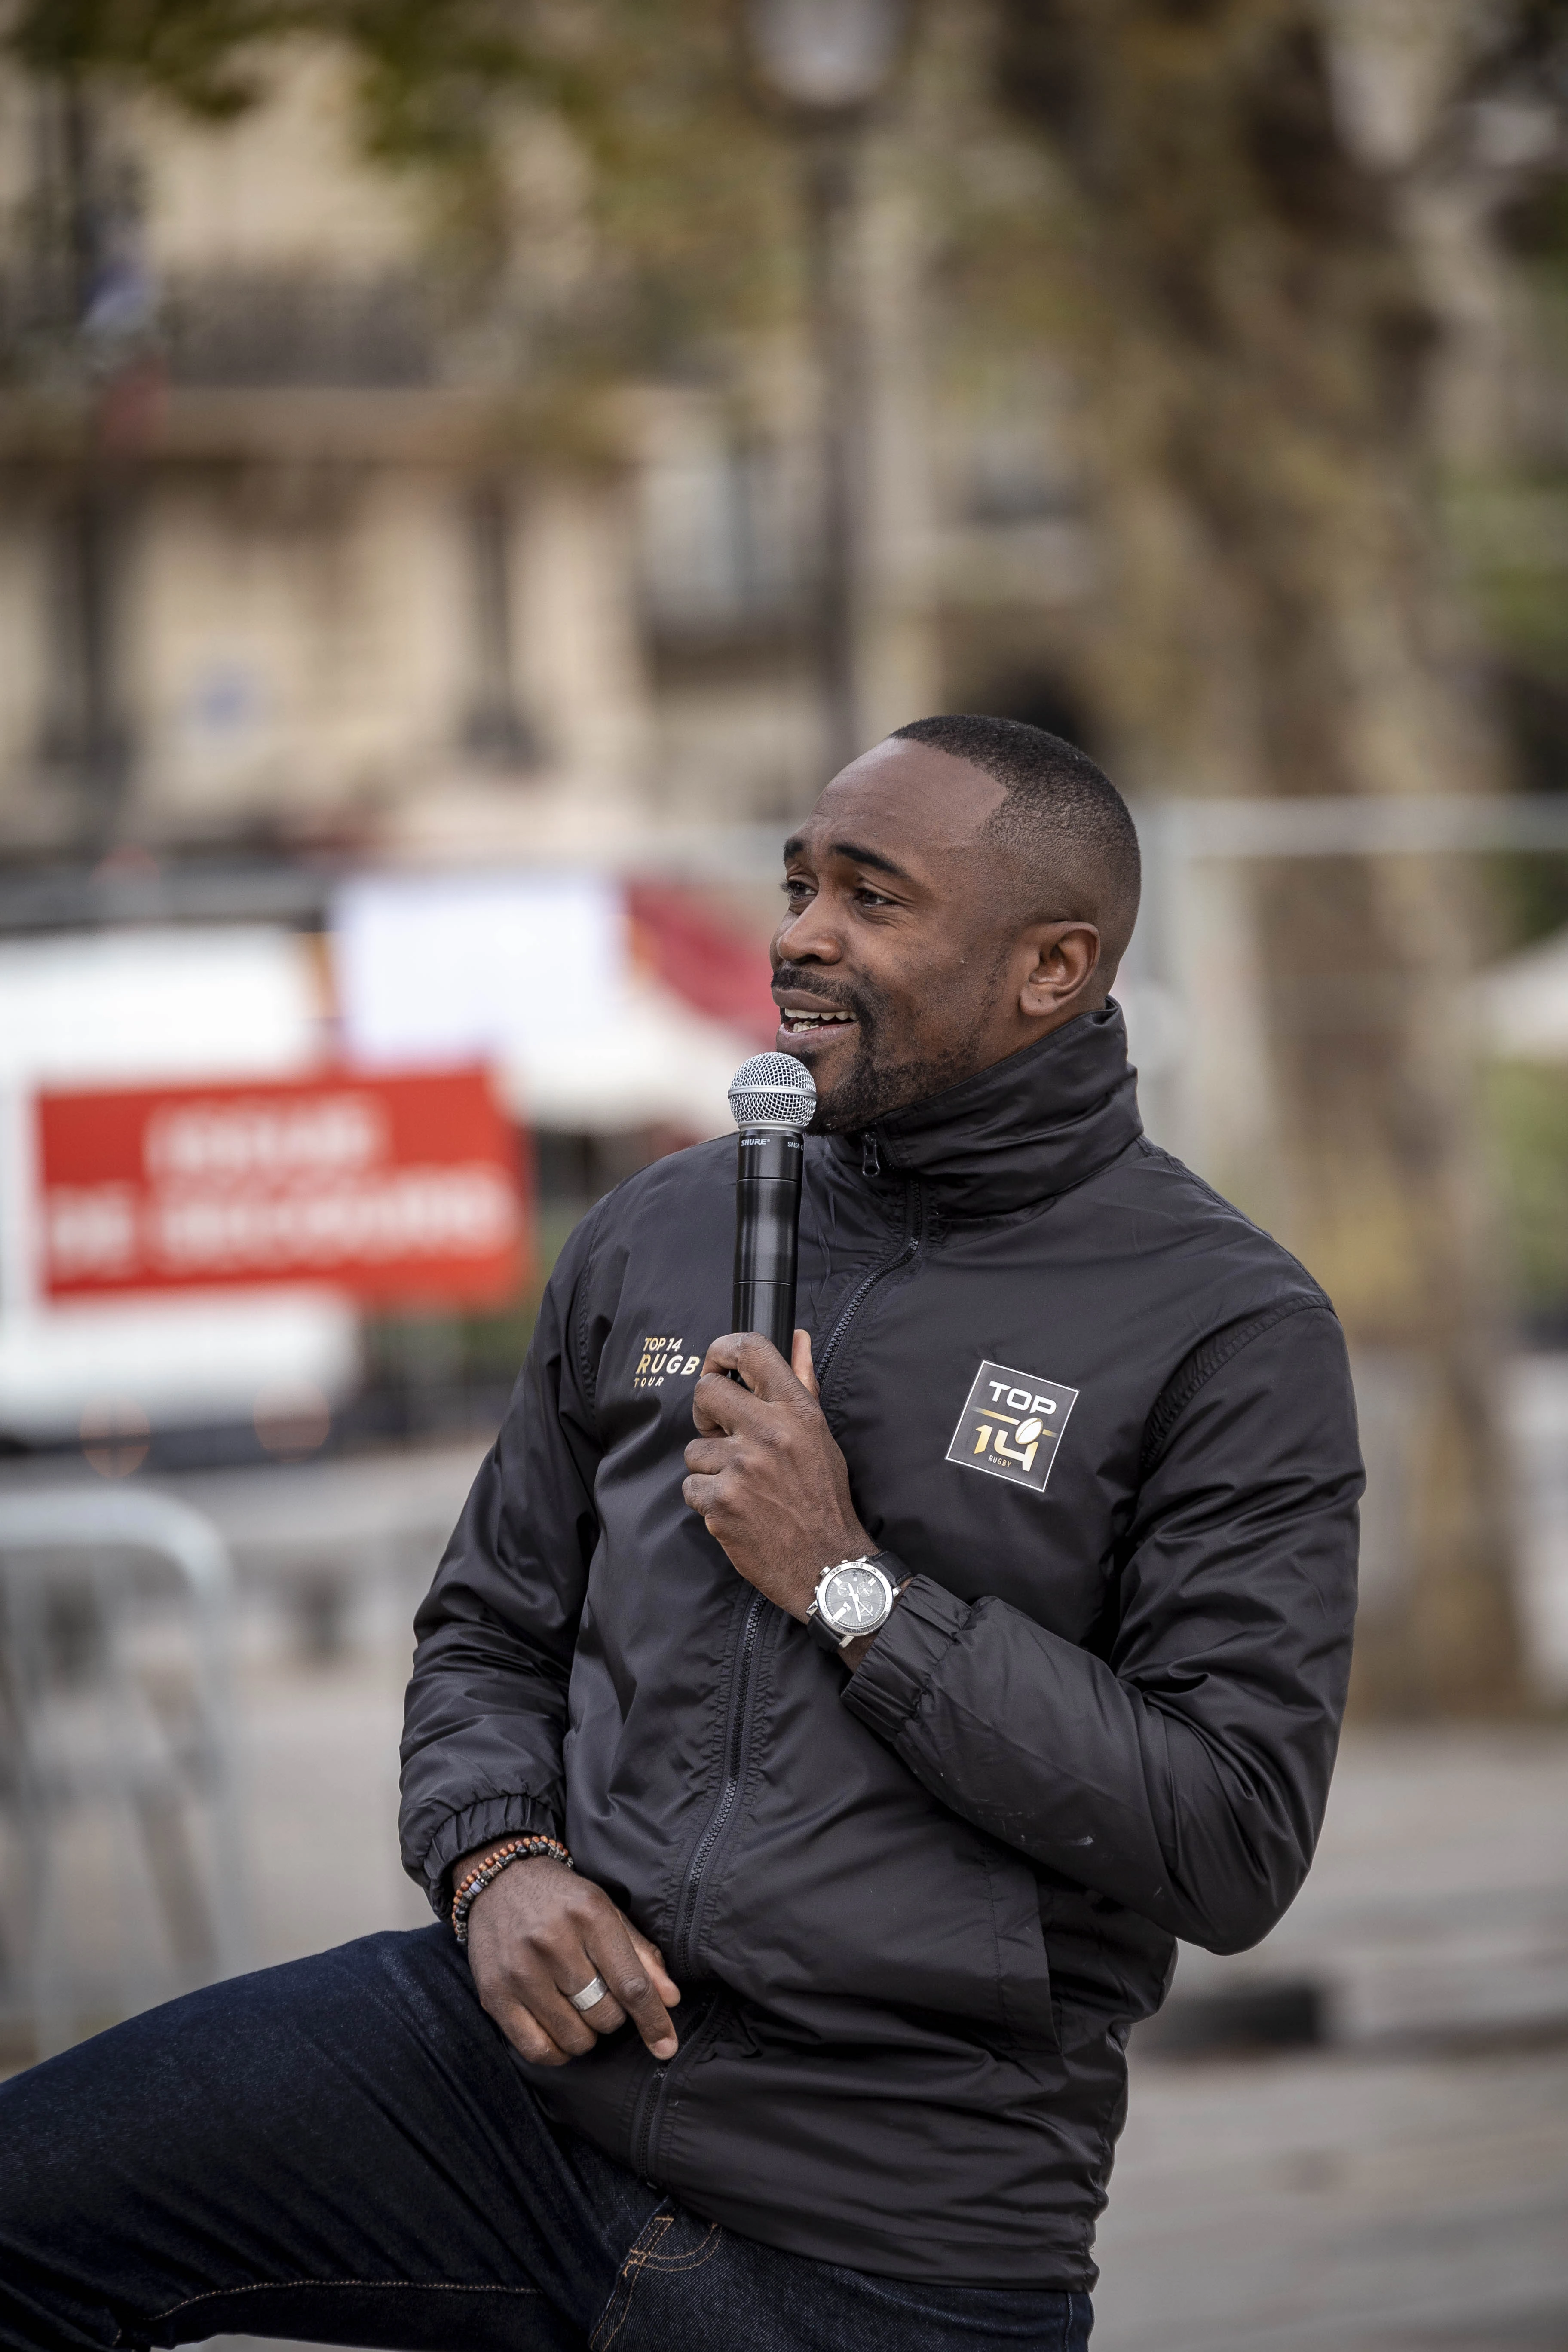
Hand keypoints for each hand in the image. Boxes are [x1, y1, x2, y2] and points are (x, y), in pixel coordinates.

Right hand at [462, 1853, 680, 2066]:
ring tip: (577, 2009)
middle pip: (604, 2014)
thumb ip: (641, 1954)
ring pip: (574, 2037)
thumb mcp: (606, 1911)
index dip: (653, 2020)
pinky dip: (557, 2051)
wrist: (499, 1879)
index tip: (666, 2046)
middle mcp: (554, 1942)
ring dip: (585, 2034)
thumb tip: (671, 1999)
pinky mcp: (494, 1994)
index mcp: (590, 1916)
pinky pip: (537, 2049)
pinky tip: (558, 2031)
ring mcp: (521, 1970)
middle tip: (600, 1996)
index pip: (631, 1984)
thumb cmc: (562, 1899)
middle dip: (612, 2016)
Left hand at [682, 1330, 872, 1621]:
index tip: (716, 1365)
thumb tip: (798, 1338)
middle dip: (707, 1414)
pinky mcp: (721, 1503)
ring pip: (694, 1448)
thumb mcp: (820, 1436)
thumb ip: (803, 1384)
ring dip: (710, 1468)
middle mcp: (769, 1432)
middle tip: (722, 1433)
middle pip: (705, 1393)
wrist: (827, 1565)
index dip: (722, 1351)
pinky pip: (690, 1487)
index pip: (751, 1351)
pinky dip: (706, 1500)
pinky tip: (735, 1509)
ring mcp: (742, 1468)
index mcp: (796, 1411)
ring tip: (743, 1486)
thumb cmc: (824, 1498)